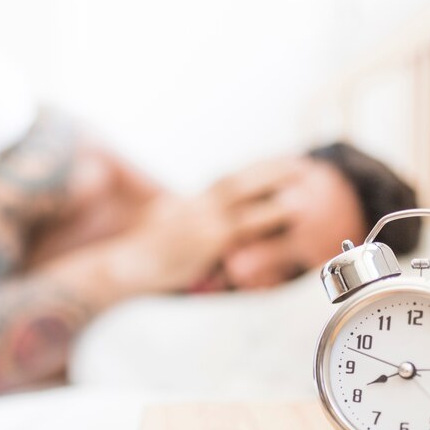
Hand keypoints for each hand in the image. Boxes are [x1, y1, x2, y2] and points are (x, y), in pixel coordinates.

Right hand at [97, 185, 297, 295]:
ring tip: (304, 177)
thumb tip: (186, 220)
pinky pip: (245, 223)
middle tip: (298, 162)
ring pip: (244, 192)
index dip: (252, 172)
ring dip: (274, 181)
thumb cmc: (139, 258)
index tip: (274, 165)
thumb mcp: (159, 233)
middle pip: (236, 178)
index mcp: (186, 203)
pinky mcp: (207, 238)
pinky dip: (269, 213)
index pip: (224, 181)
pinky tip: (291, 209)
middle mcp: (195, 204)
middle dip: (268, 168)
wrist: (125, 267)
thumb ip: (180, 224)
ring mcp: (201, 219)